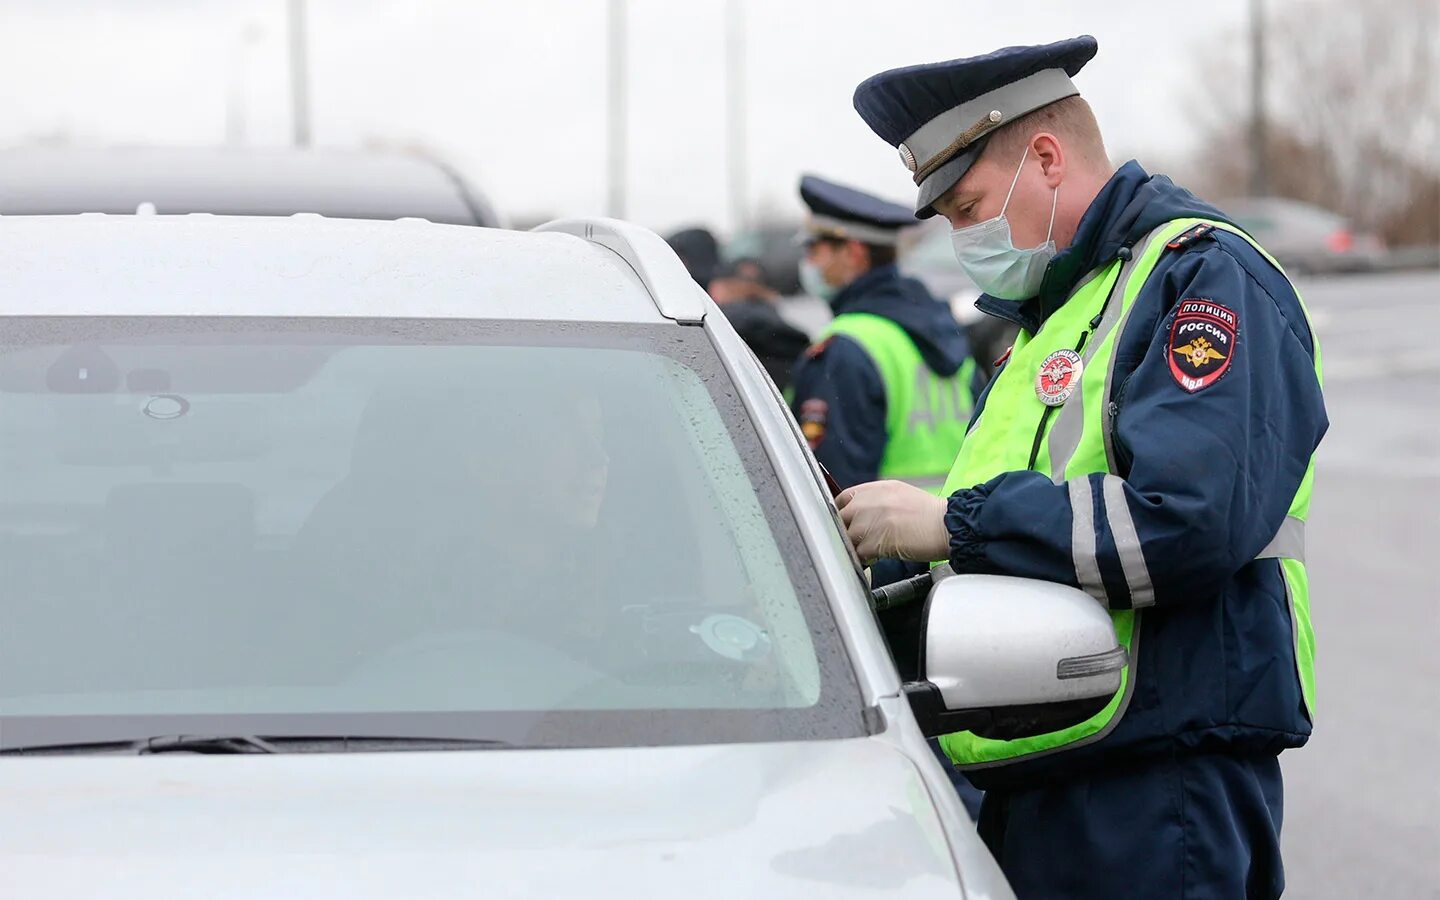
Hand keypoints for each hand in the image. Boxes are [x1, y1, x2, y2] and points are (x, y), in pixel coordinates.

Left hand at [835, 480, 949, 562]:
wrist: (947, 526)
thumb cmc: (929, 514)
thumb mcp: (899, 494)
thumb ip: (876, 500)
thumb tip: (860, 513)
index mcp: (875, 488)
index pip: (842, 498)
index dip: (843, 513)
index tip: (847, 523)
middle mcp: (869, 502)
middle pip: (841, 518)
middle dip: (848, 531)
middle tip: (861, 540)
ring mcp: (870, 521)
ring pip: (847, 537)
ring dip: (856, 546)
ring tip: (872, 550)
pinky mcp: (874, 541)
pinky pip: (859, 553)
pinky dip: (865, 559)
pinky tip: (877, 557)